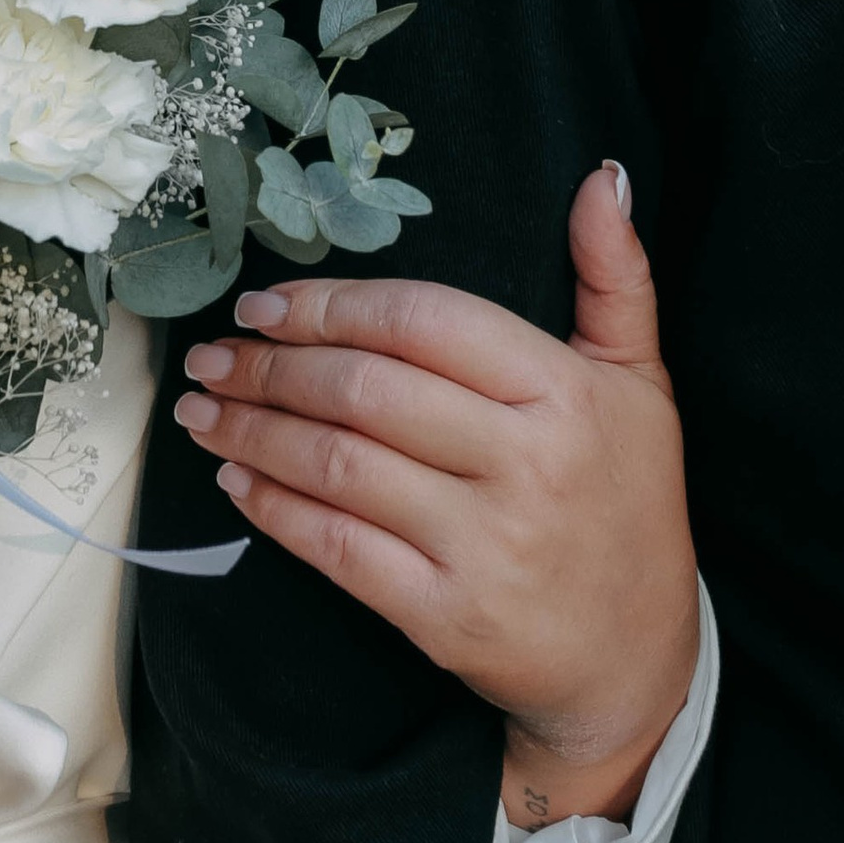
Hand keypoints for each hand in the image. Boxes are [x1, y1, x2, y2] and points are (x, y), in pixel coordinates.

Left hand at [172, 164, 697, 826]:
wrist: (638, 664)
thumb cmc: (629, 505)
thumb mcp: (641, 383)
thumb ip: (616, 278)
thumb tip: (600, 177)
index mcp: (564, 393)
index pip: (423, 322)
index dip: (332, 305)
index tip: (265, 303)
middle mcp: (526, 464)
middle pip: (366, 391)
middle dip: (272, 366)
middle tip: (214, 354)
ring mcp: (484, 545)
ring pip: (339, 466)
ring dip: (253, 430)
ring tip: (202, 408)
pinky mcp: (446, 617)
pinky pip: (337, 550)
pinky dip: (275, 510)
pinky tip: (237, 480)